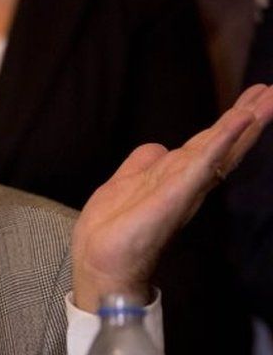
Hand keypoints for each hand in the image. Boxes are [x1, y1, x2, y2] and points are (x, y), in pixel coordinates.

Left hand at [72, 84, 272, 311]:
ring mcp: (185, 187)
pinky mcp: (176, 194)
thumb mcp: (127, 183)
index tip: (256, 94)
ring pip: (221, 148)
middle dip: (251, 115)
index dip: (233, 120)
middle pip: (225, 142)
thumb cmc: (113, 230)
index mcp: (178, 178)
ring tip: (268, 98)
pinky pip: (203, 163)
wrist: (99, 260)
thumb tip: (157, 147)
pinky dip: (222, 141)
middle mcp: (188, 181)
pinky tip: (240, 121)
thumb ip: (144, 164)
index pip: (211, 143)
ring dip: (244, 121)